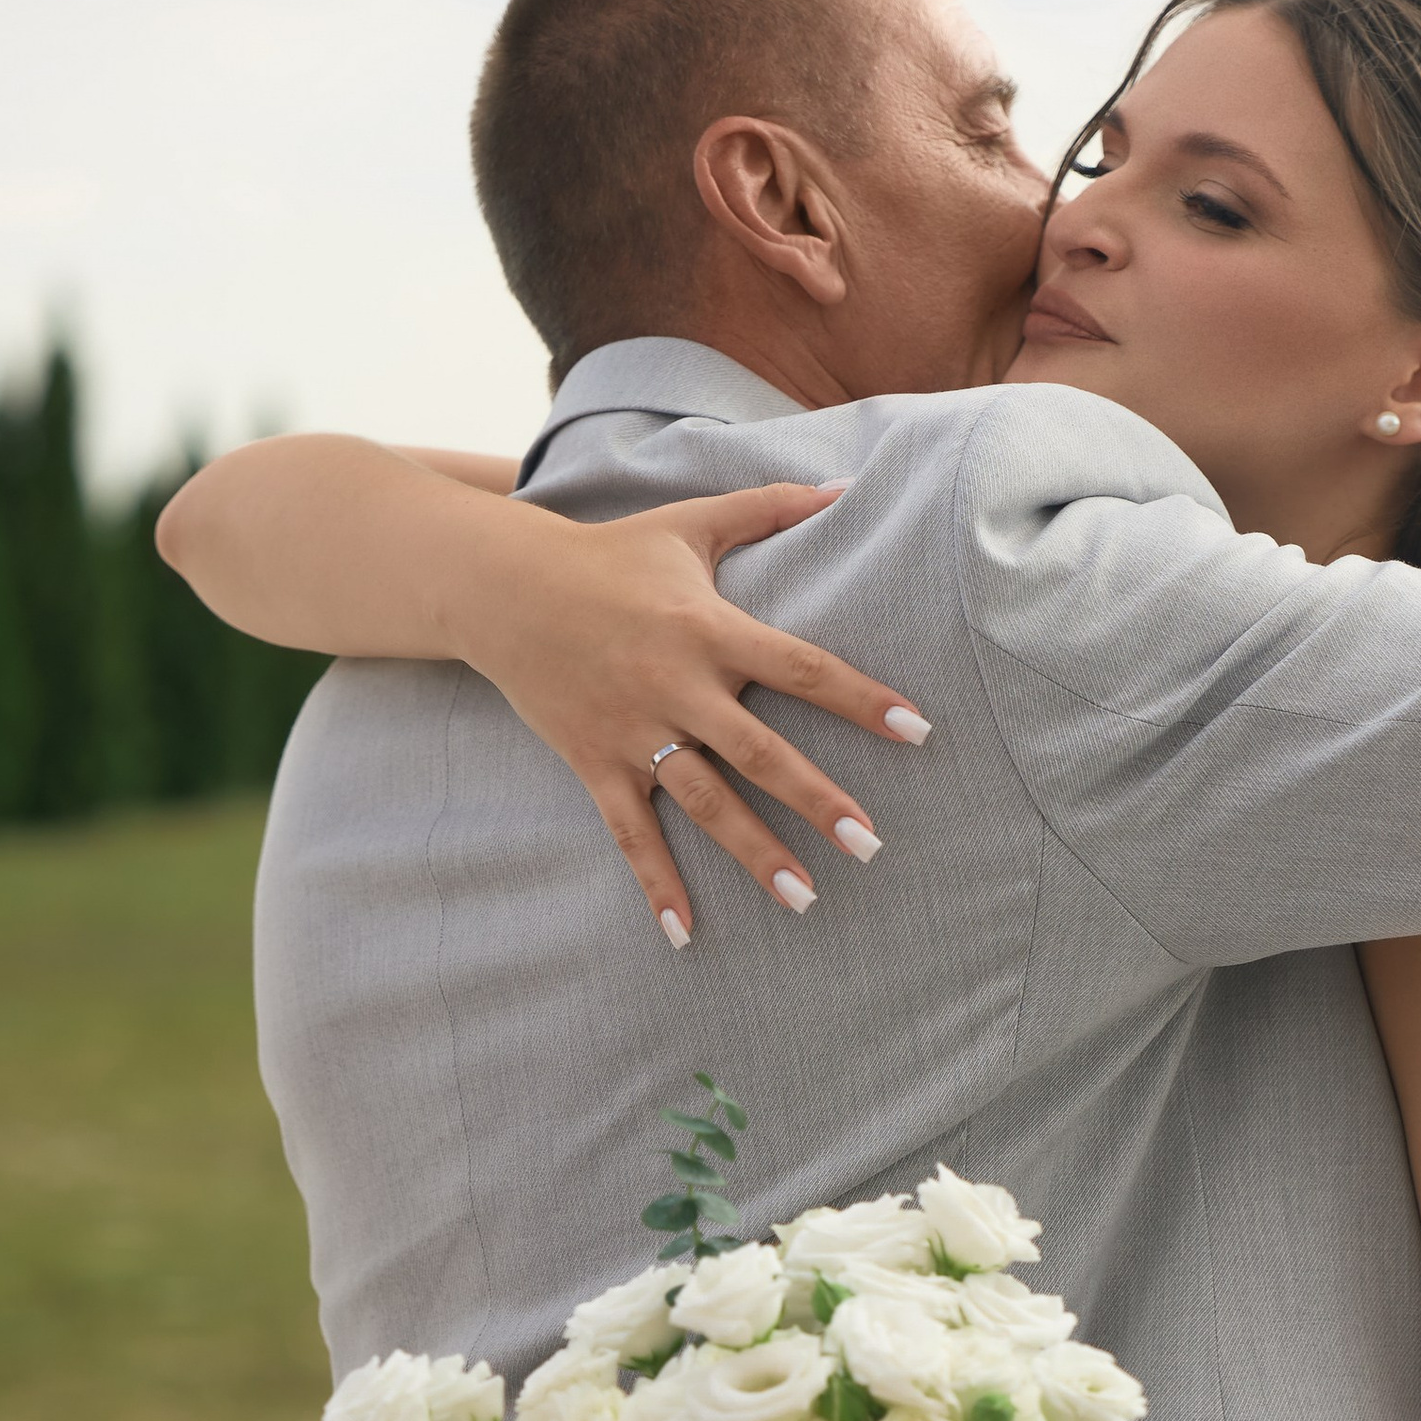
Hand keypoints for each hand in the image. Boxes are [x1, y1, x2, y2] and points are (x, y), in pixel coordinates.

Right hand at [449, 481, 934, 940]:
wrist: (501, 586)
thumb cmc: (608, 553)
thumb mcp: (689, 524)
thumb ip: (768, 507)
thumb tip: (842, 487)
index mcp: (708, 627)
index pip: (803, 668)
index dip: (862, 700)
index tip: (918, 731)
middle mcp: (676, 684)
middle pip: (759, 751)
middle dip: (817, 800)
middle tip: (873, 843)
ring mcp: (633, 730)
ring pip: (703, 802)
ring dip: (754, 852)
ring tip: (805, 899)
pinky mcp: (594, 763)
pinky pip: (630, 834)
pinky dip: (656, 885)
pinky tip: (686, 934)